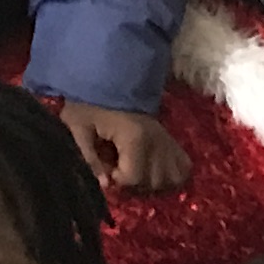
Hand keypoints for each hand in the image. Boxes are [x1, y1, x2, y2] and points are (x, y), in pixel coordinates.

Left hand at [55, 100, 189, 193]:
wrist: (108, 78)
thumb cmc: (90, 103)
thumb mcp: (79, 128)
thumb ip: (90, 158)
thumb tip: (105, 185)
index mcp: (135, 138)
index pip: (133, 178)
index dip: (117, 179)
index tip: (107, 168)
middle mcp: (157, 141)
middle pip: (154, 182)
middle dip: (134, 183)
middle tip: (119, 169)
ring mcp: (167, 140)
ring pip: (172, 178)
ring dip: (154, 181)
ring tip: (136, 170)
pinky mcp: (172, 139)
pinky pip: (184, 166)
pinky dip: (173, 174)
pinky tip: (154, 170)